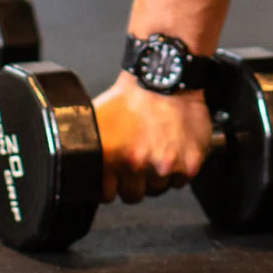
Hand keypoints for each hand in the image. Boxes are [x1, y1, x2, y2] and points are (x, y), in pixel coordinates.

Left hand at [92, 73, 213, 202]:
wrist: (166, 77)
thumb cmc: (134, 93)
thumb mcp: (99, 117)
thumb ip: (95, 148)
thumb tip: (84, 168)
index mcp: (111, 156)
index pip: (108, 194)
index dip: (113, 185)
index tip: (117, 177)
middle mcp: (136, 164)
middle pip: (134, 195)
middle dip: (136, 181)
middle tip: (141, 161)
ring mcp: (164, 166)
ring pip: (158, 189)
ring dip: (158, 176)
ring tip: (159, 150)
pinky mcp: (188, 165)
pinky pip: (180, 182)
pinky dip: (179, 170)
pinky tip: (174, 149)